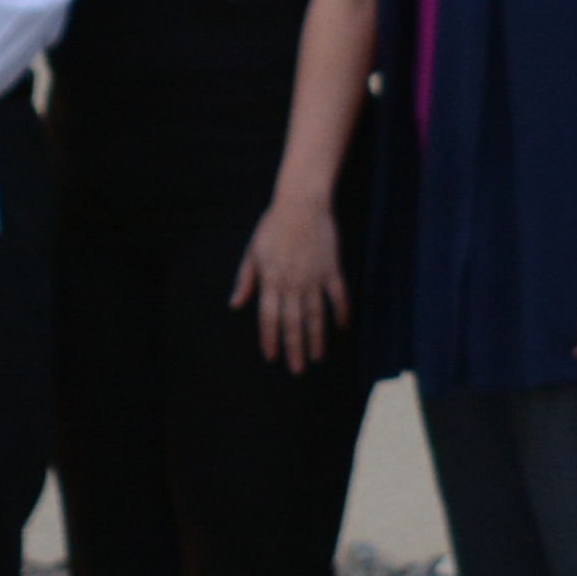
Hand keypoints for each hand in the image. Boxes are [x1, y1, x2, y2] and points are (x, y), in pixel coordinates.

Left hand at [232, 196, 349, 371]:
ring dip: (316, 339)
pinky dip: (341, 313)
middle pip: (293, 323)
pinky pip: (338, 296)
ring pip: (316, 315)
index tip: (272, 357)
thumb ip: (245, 280)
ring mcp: (314, 278)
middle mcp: (292, 283)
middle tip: (297, 371)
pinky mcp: (331, 269)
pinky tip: (342, 328)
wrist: (301, 204)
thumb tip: (234, 304)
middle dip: (294, 348)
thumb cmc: (272, 226)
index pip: (268, 317)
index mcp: (271, 280)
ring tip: (316, 358)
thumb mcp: (252, 252)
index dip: (269, 339)